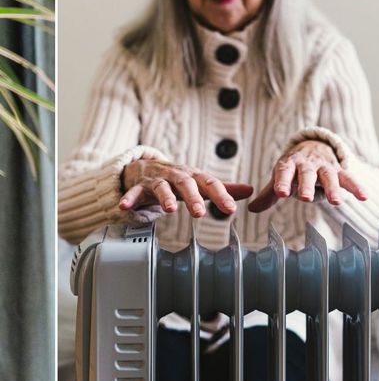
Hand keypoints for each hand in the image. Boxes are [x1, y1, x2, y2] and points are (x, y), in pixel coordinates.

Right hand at [120, 158, 252, 217]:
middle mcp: (177, 176)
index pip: (210, 183)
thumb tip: (250, 190)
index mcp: (194, 176)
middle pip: (186, 184)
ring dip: (166, 198)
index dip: (222, 196)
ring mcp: (157, 180)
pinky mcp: (139, 186)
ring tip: (170, 210)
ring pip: (162, 187)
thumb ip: (222, 188)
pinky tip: (126, 207)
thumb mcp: (200, 182)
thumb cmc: (177, 178)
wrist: (145, 167)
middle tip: (199, 213)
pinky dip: (130, 198)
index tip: (231, 209)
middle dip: (193, 197)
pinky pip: (133, 192)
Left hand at [248, 140, 366, 212]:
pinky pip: (349, 178)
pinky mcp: (339, 170)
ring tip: (337, 203)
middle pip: (307, 174)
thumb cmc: (294, 167)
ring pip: (329, 177)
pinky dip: (357, 187)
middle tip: (306, 199)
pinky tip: (364, 197)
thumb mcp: (281, 176)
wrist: (314, 146)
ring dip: (333, 189)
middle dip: (307, 186)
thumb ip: (268, 194)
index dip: (282, 182)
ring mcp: (324, 166)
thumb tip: (251, 209)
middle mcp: (307, 164)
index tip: (280, 193)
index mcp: (289, 164)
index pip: (284, 172)